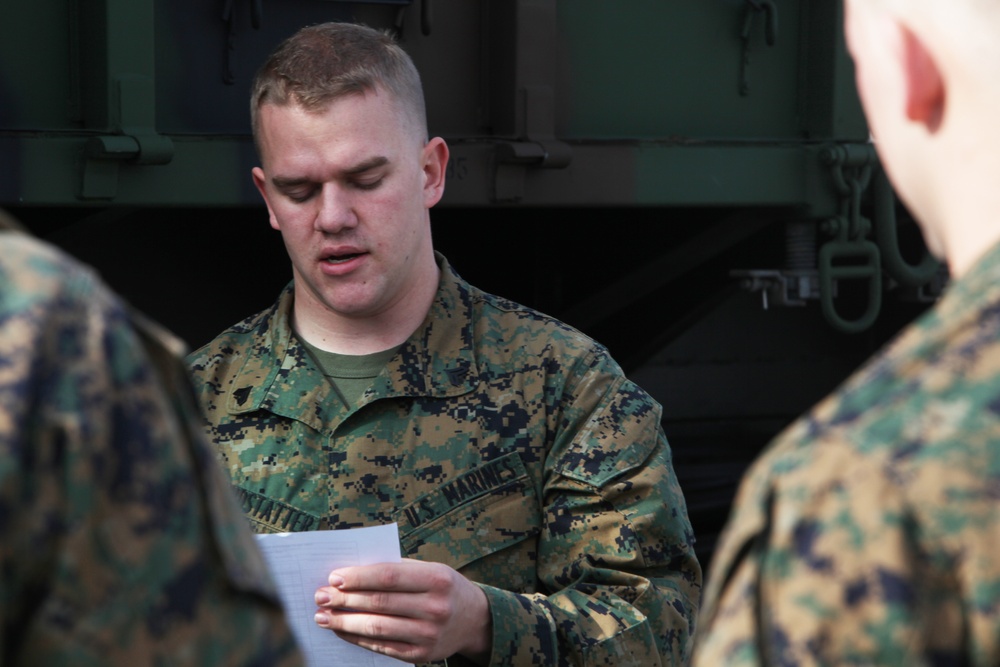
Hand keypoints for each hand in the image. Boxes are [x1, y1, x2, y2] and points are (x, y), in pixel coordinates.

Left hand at [313, 558, 491, 664]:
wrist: (474, 620)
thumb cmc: (443, 587)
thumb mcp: (430, 570)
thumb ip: (396, 570)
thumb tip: (350, 574)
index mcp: (436, 579)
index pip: (389, 577)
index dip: (359, 577)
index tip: (334, 577)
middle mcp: (435, 608)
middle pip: (379, 603)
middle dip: (344, 600)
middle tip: (320, 596)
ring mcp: (428, 635)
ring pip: (377, 627)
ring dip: (344, 622)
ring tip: (323, 616)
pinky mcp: (421, 655)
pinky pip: (381, 646)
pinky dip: (357, 638)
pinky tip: (341, 630)